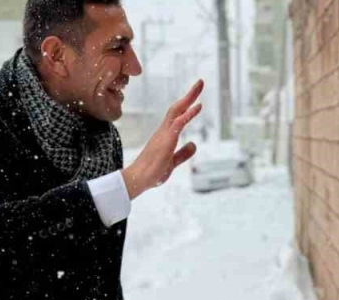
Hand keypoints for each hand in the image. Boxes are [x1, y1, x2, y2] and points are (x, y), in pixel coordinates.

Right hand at [122, 80, 204, 198]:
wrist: (138, 180)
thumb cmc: (151, 172)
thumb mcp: (172, 162)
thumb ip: (183, 154)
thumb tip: (193, 144)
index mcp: (165, 135)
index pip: (177, 115)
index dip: (187, 104)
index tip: (197, 96)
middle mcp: (164, 130)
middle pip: (177, 107)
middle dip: (189, 95)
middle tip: (200, 82)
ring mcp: (164, 134)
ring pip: (178, 111)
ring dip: (189, 98)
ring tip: (200, 85)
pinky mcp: (166, 140)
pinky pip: (179, 124)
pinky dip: (189, 114)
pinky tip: (198, 106)